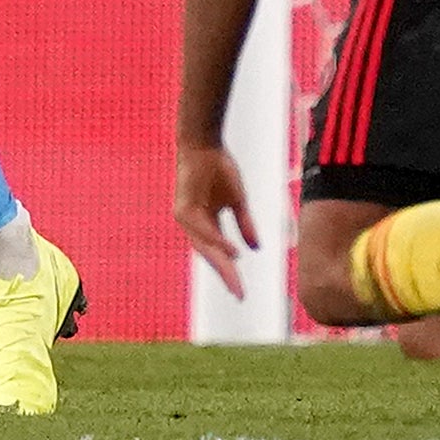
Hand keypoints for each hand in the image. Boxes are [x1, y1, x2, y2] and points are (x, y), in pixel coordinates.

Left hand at [175, 142, 258, 295]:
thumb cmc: (219, 168)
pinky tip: (231, 252)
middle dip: (225, 276)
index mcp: (206, 224)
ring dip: (221, 262)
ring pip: (204, 246)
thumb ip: (244, 224)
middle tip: (239, 295)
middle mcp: (194, 224)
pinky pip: (202, 230)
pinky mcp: (183, 207)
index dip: (230, 273)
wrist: (205, 144)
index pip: (218, 254)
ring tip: (235, 279)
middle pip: (210, 256)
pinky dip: (216, 241)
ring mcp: (187, 217)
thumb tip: (255, 249)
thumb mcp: (238, 201)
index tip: (243, 293)